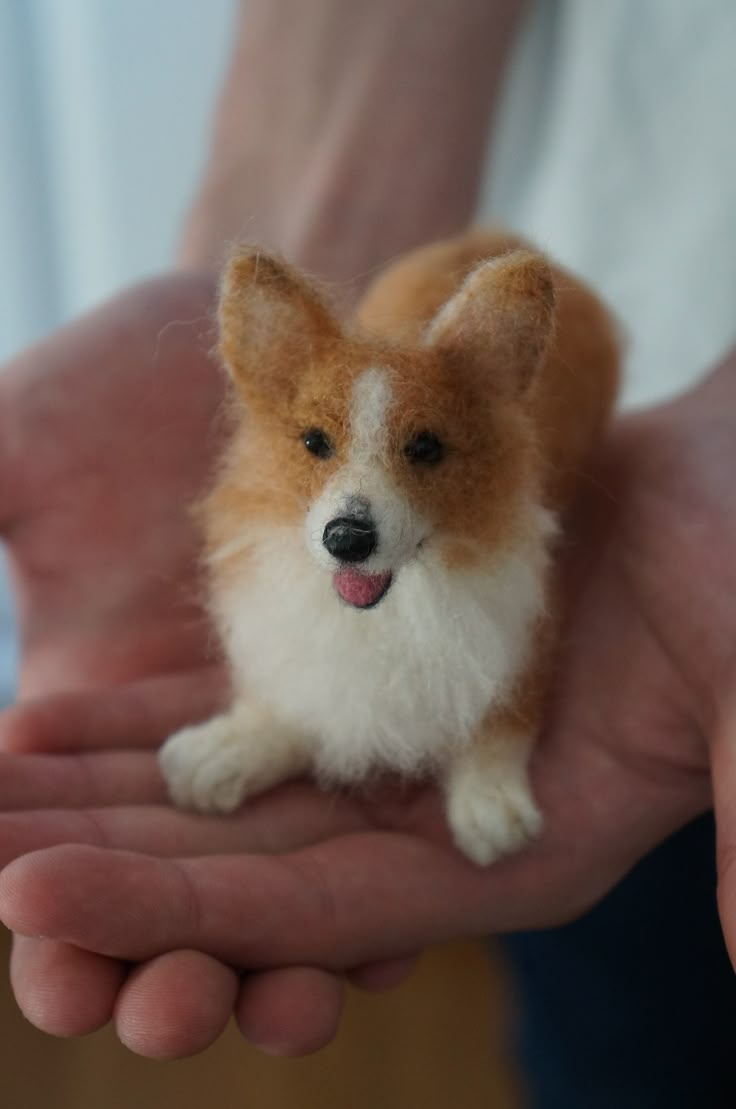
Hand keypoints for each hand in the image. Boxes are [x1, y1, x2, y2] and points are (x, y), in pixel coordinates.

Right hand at [0, 276, 412, 1054]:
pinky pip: (392, 820)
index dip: (50, 895)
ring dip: (274, 957)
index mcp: (96, 701)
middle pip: (176, 887)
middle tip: (156, 1016)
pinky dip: (386, 887)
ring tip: (274, 1007)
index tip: (31, 923)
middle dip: (161, 959)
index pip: (63, 834)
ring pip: (286, 883)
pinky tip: (389, 943)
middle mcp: (194, 740)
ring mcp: (293, 735)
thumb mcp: (19, 442)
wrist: (287, 330)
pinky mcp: (388, 716)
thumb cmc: (129, 381)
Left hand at [2, 351, 735, 1057]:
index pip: (317, 912)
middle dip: (108, 873)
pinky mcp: (372, 685)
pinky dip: (150, 727)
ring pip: (230, 799)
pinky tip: (50, 723)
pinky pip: (244, 717)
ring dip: (108, 804)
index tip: (35, 904)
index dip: (177, 915)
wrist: (708, 485)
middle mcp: (433, 820)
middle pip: (247, 870)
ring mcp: (397, 754)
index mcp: (509, 853)